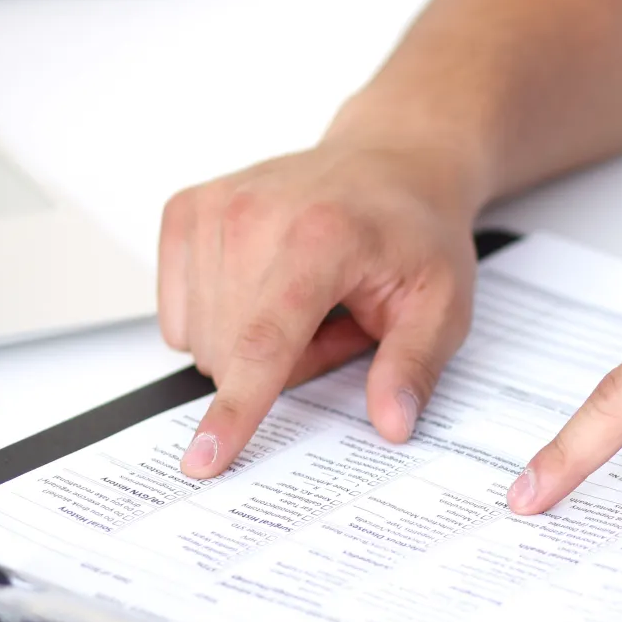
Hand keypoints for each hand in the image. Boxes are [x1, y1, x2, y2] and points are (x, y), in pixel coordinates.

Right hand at [159, 133, 483, 478]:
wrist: (394, 162)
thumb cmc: (415, 230)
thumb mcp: (442, 305)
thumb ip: (414, 367)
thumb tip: (393, 424)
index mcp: (321, 238)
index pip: (264, 342)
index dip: (237, 409)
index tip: (205, 460)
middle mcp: (255, 216)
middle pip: (232, 352)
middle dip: (288, 364)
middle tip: (341, 322)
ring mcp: (214, 208)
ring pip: (203, 340)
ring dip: (255, 342)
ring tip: (311, 299)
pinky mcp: (186, 209)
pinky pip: (178, 314)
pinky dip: (224, 318)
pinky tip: (270, 284)